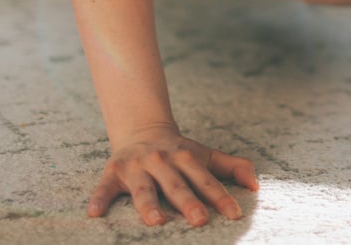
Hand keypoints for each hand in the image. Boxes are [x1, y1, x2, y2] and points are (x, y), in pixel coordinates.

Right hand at [87, 123, 258, 225]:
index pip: (207, 180)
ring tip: (156, 221)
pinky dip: (99, 199)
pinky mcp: (114, 172)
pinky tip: (94, 214)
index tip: (235, 214)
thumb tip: (256, 186)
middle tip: (200, 220)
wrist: (141, 128)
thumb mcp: (205, 155)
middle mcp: (162, 161)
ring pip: (143, 188)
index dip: (222, 197)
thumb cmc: (180, 152)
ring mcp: (137, 167)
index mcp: (186, 158)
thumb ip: (231, 167)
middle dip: (189, 202)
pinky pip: (105, 188)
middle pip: (177, 185)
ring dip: (149, 205)